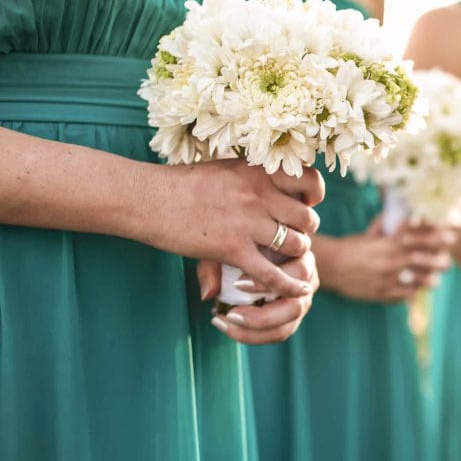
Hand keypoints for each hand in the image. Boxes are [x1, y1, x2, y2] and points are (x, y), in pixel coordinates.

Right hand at [146, 160, 323, 298]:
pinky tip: (297, 290)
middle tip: (293, 235)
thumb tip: (274, 178)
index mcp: (258, 170)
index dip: (314, 195)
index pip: (309, 180)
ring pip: (296, 245)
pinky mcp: (233, 249)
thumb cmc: (181, 184)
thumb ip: (253, 178)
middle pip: (307, 218)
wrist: (147, 198)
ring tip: (286, 258)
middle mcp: (259, 194)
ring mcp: (247, 222)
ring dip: (296, 255)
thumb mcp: (225, 170)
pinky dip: (289, 285)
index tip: (306, 203)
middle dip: (306, 230)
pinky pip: (273, 273)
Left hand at [196, 252, 318, 343]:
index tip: (237, 284)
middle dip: (262, 316)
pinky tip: (228, 326)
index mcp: (301, 255)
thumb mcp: (228, 244)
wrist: (261, 246)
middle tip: (231, 314)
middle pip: (296, 307)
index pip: (297, 272)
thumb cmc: (244, 240)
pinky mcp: (292, 317)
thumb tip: (208, 294)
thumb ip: (216, 265)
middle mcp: (307, 281)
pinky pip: (277, 334)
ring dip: (254, 332)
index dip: (267, 282)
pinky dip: (252, 336)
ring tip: (223, 322)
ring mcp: (301, 302)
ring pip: (286, 327)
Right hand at [314, 217, 453, 302]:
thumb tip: (408, 216)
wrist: (331, 267)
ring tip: (434, 277)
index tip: (451, 236)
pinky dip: (413, 290)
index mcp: (390, 244)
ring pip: (422, 281)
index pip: (422, 239)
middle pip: (428, 262)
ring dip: (431, 278)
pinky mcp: (384, 294)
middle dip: (441, 260)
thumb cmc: (353, 247)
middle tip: (446, 260)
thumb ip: (389, 227)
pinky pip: (408, 295)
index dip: (439, 238)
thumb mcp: (371, 233)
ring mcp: (389, 280)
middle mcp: (392, 262)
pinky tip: (414, 287)